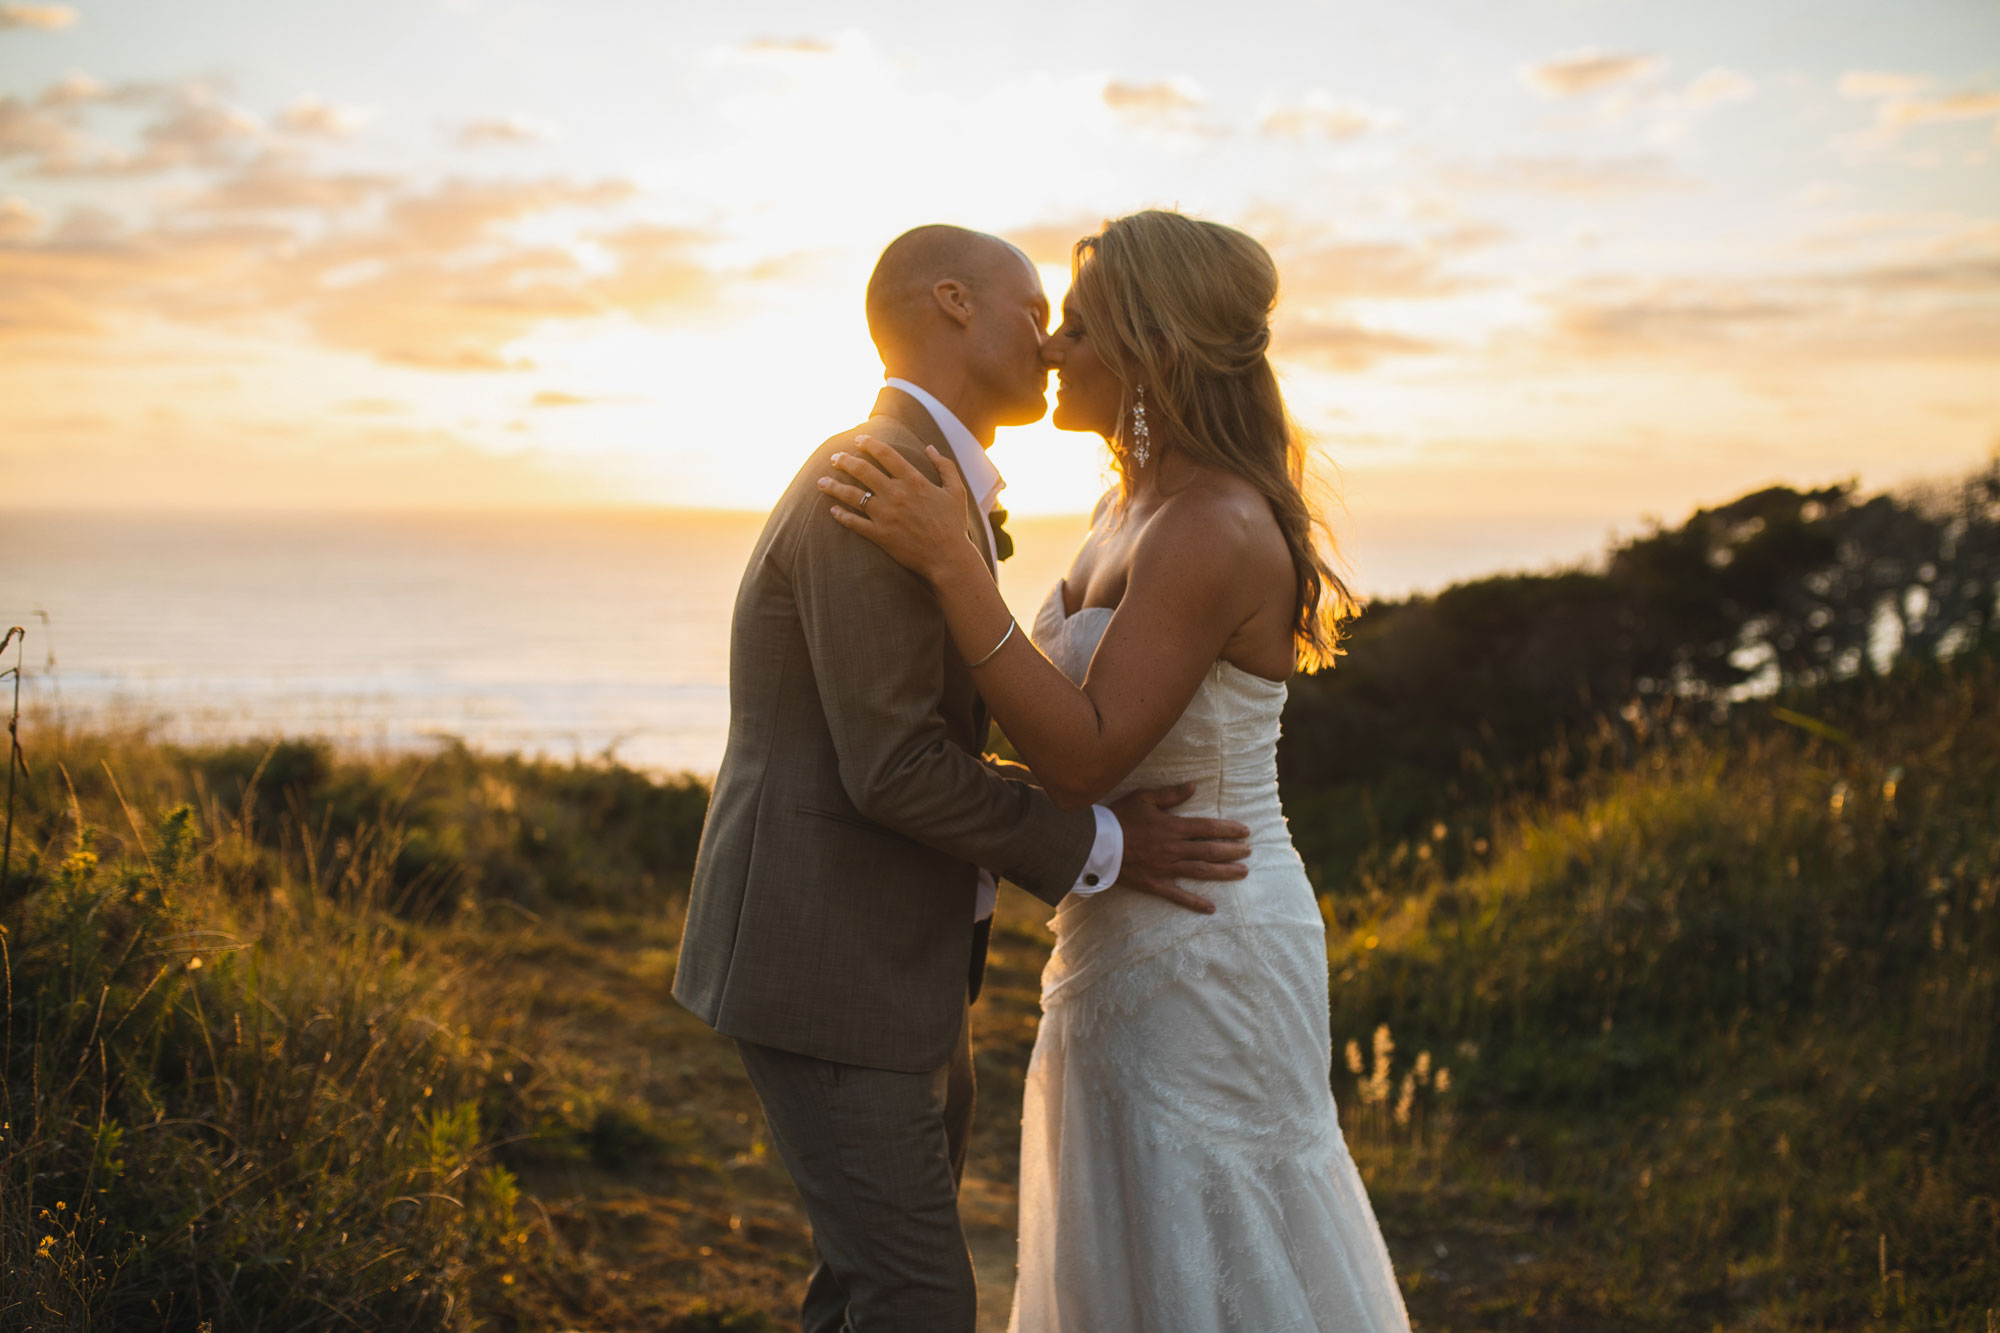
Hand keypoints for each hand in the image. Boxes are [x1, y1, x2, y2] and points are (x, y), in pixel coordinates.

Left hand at [821, 435, 980, 583]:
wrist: (949, 558)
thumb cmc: (953, 524)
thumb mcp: (956, 491)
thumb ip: (945, 465)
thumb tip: (930, 447)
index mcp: (914, 480)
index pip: (885, 454)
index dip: (869, 444)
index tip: (858, 439)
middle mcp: (896, 494)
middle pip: (863, 470)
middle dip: (844, 461)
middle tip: (834, 457)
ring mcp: (886, 515)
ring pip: (853, 495)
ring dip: (834, 486)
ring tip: (821, 481)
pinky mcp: (880, 535)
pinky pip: (854, 523)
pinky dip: (841, 516)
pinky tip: (832, 510)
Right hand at [1107, 783, 1250, 913]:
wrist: (1095, 844)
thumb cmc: (1118, 817)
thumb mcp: (1143, 798)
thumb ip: (1171, 795)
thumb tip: (1194, 786)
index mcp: (1172, 827)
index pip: (1208, 828)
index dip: (1229, 829)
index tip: (1245, 831)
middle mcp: (1173, 849)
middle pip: (1210, 851)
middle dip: (1232, 851)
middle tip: (1249, 851)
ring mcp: (1165, 868)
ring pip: (1201, 872)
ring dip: (1224, 872)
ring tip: (1243, 872)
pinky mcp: (1154, 884)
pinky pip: (1178, 895)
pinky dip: (1195, 902)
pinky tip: (1211, 908)